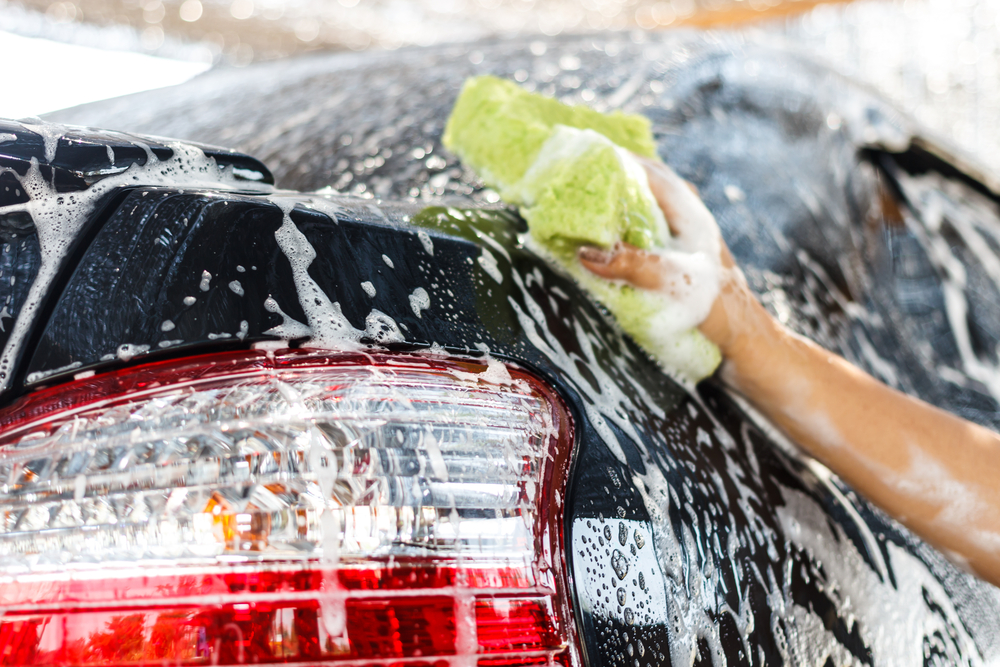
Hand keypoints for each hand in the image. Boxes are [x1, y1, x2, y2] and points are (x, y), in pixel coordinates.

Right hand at [578, 157, 779, 385]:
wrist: (745, 344)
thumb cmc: (720, 310)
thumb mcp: (675, 283)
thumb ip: (633, 265)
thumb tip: (584, 253)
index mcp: (688, 209)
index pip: (642, 169)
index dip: (607, 160)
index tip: (572, 156)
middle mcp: (683, 216)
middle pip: (637, 183)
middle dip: (602, 180)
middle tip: (564, 182)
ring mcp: (679, 236)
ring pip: (638, 207)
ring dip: (608, 206)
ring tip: (572, 208)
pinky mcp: (674, 259)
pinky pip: (639, 233)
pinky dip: (616, 231)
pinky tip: (596, 243)